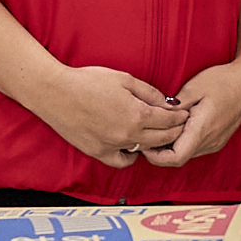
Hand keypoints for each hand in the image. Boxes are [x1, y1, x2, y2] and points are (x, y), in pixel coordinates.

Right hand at [36, 65, 189, 165]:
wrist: (56, 93)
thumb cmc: (88, 81)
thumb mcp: (124, 79)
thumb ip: (149, 93)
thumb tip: (168, 103)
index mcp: (137, 114)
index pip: (169, 121)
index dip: (179, 117)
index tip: (184, 114)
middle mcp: (128, 134)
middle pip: (162, 138)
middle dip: (175, 131)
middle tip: (179, 126)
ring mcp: (113, 146)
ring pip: (145, 150)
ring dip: (156, 143)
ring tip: (158, 135)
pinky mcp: (98, 152)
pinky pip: (122, 161)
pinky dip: (131, 156)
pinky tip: (133, 147)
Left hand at [137, 54, 240, 168]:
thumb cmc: (225, 81)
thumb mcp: (194, 87)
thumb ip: (175, 104)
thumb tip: (158, 115)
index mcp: (202, 129)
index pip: (175, 158)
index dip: (156, 157)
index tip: (144, 146)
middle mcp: (210, 141)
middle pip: (178, 158)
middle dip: (160, 151)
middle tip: (146, 134)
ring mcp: (215, 142)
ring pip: (186, 153)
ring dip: (171, 146)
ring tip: (159, 129)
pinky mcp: (217, 140)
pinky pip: (195, 148)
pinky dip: (182, 142)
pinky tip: (175, 128)